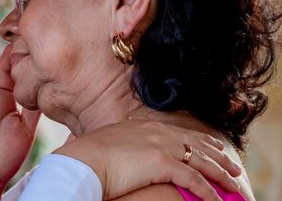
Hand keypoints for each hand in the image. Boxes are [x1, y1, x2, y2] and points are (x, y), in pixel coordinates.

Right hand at [54, 120, 242, 200]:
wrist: (83, 161)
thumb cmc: (91, 156)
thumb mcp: (113, 142)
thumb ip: (127, 143)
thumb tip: (128, 151)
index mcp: (146, 125)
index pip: (181, 132)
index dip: (201, 140)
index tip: (213, 147)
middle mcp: (157, 131)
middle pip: (197, 143)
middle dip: (218, 155)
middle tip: (233, 166)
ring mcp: (162, 145)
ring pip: (202, 160)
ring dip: (221, 175)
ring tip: (235, 185)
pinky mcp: (163, 163)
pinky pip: (195, 179)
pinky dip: (209, 191)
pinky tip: (217, 200)